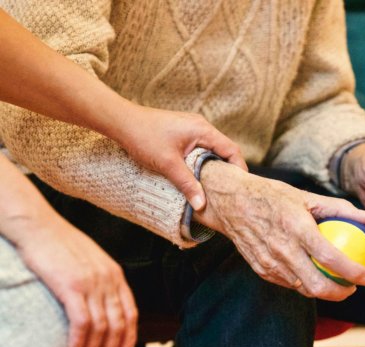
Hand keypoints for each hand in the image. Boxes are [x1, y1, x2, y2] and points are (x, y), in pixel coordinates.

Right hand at [12, 210, 137, 346]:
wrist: (40, 227)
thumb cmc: (62, 244)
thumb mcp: (92, 261)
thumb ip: (102, 281)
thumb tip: (103, 304)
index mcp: (115, 274)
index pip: (131, 312)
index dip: (129, 336)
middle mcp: (108, 279)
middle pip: (118, 323)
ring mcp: (91, 283)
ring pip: (101, 326)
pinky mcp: (71, 286)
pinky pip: (82, 322)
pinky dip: (80, 341)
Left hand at [113, 107, 247, 210]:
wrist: (121, 121)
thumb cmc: (144, 137)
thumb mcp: (168, 164)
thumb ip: (187, 184)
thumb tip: (201, 205)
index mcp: (203, 130)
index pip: (231, 149)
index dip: (239, 168)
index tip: (240, 186)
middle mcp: (200, 127)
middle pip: (224, 150)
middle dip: (228, 170)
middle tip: (229, 190)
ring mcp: (191, 128)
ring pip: (211, 150)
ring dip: (213, 167)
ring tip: (215, 187)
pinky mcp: (182, 133)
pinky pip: (200, 149)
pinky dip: (202, 162)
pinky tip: (197, 176)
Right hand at [193, 161, 364, 300]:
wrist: (232, 203)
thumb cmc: (271, 196)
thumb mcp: (306, 196)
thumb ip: (340, 208)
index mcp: (296, 228)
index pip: (330, 258)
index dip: (353, 272)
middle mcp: (282, 249)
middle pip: (317, 285)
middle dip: (341, 293)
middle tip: (353, 286)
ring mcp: (269, 263)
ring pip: (303, 289)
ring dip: (323, 291)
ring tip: (336, 283)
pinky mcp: (261, 269)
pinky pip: (288, 283)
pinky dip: (304, 283)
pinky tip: (312, 275)